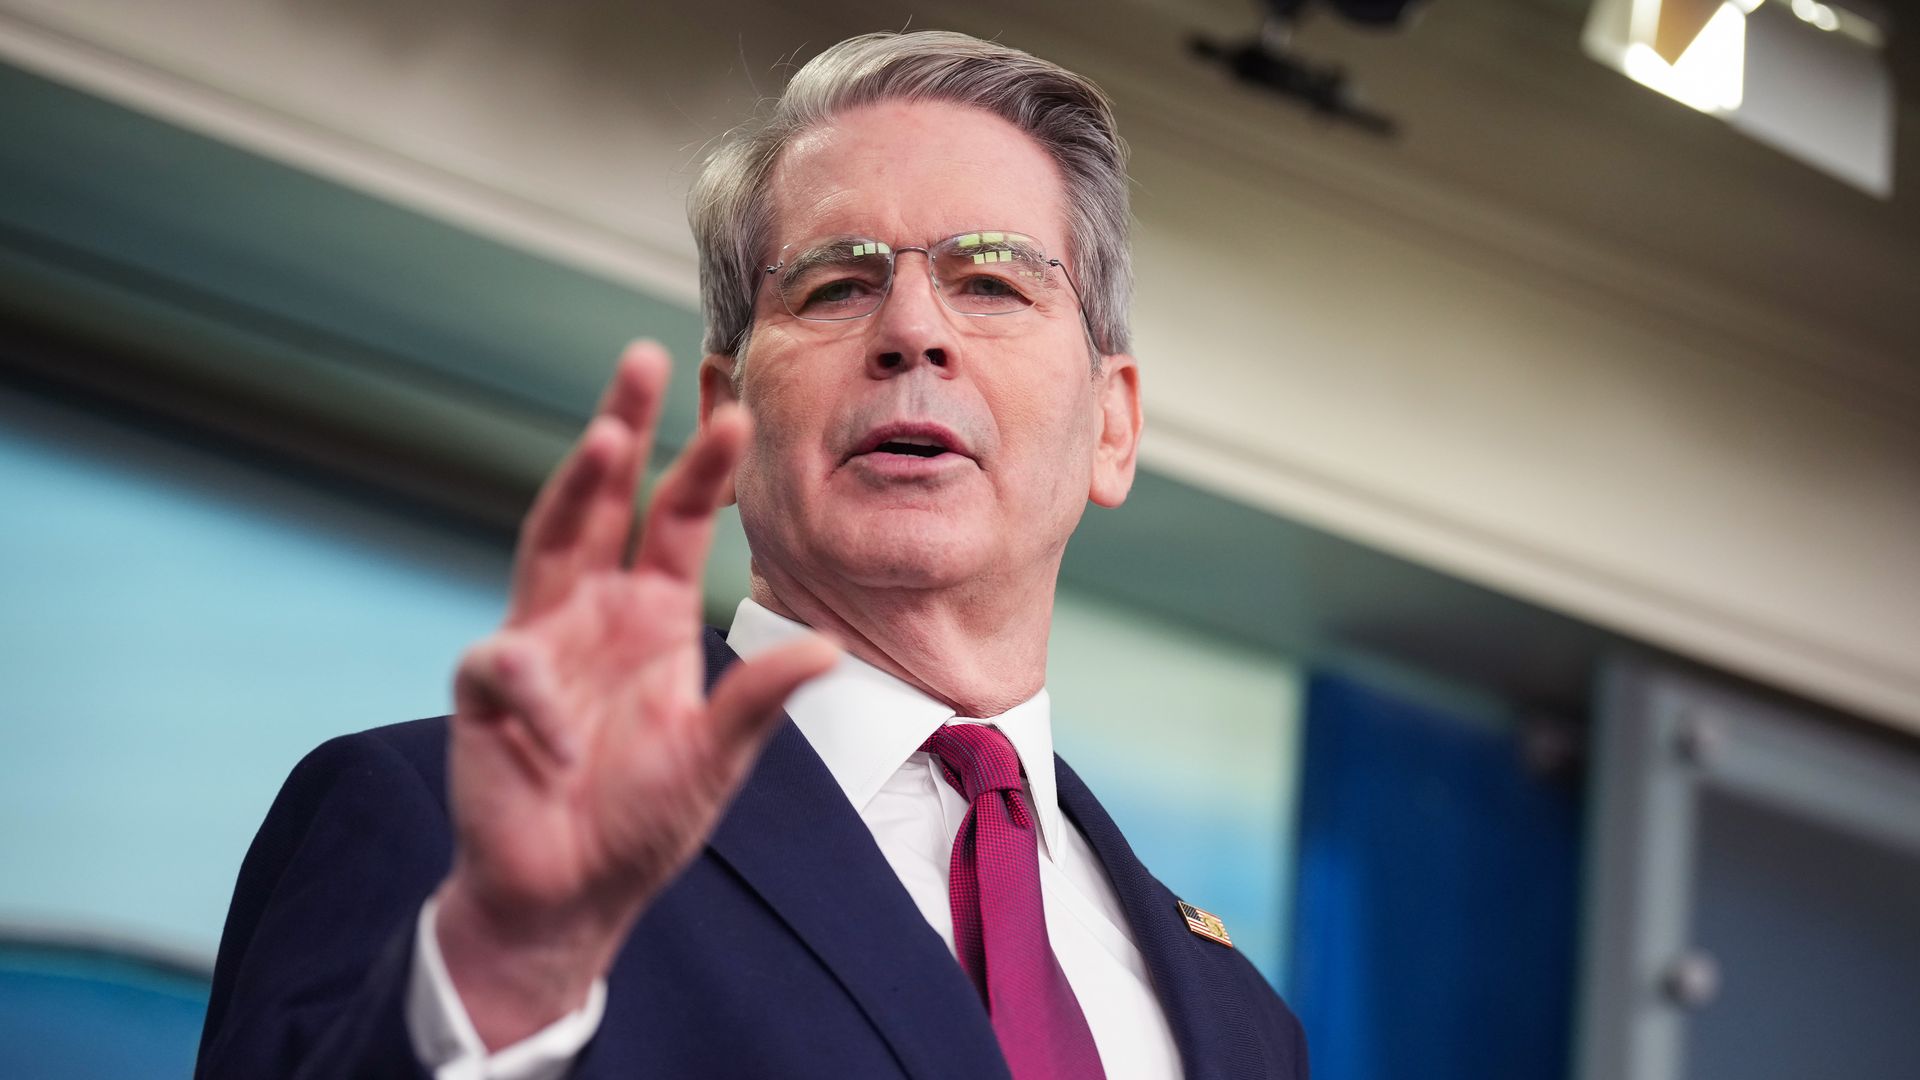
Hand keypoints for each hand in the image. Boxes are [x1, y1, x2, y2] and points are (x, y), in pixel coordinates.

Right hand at [433, 342, 836, 1047]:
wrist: (567, 892)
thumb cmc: (641, 820)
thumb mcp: (715, 757)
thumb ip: (758, 702)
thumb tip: (831, 648)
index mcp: (653, 615)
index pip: (677, 521)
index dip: (701, 469)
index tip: (736, 414)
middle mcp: (595, 608)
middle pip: (602, 498)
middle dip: (621, 426)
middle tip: (645, 358)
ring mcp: (538, 640)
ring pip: (546, 539)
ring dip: (571, 488)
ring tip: (603, 436)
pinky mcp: (489, 689)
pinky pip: (508, 669)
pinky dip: (534, 697)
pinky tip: (560, 743)